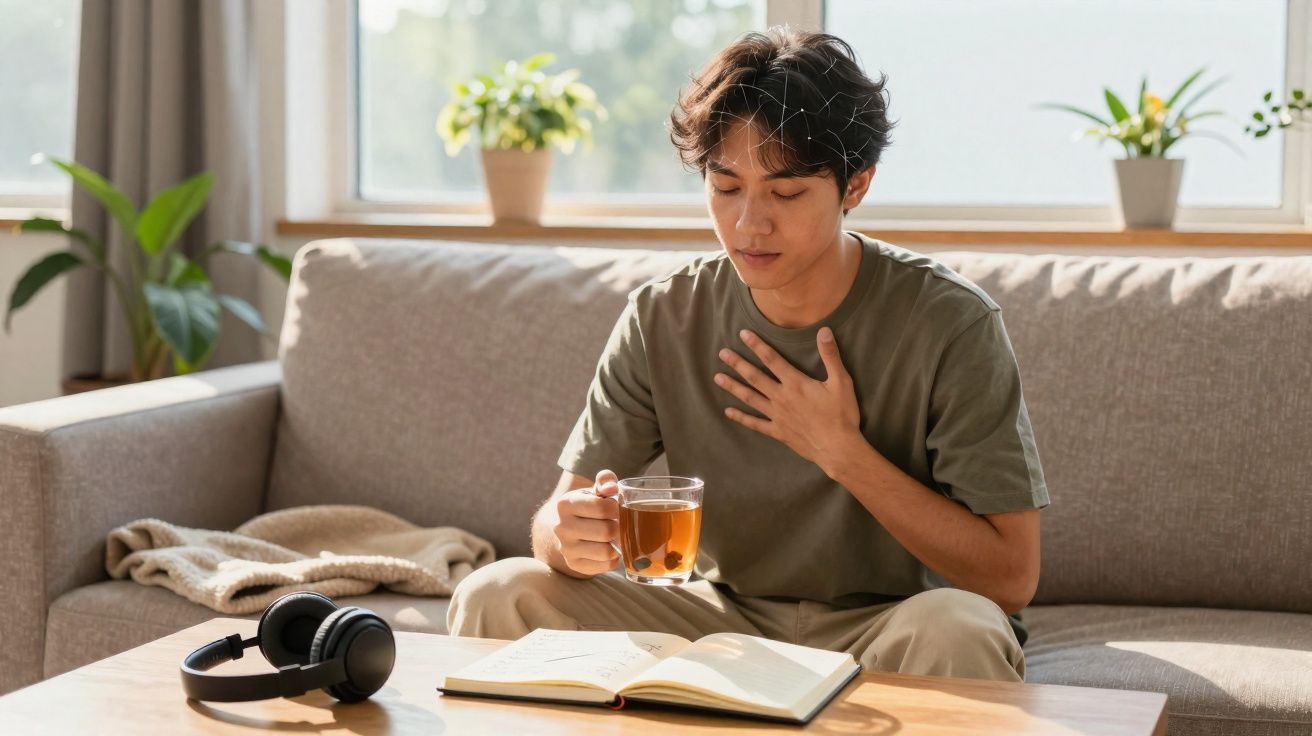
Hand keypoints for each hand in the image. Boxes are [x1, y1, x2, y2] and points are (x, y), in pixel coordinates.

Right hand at [551, 469, 621, 575]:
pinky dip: (615, 558)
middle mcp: (561, 527)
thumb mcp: (595, 489)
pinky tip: (611, 548)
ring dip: (617, 543)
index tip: (619, 507)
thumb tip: (611, 487)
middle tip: (620, 523)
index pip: (602, 507)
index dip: (617, 508)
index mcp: (566, 504)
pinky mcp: (575, 564)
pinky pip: (606, 565)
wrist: (569, 528)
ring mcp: (566, 548)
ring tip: (616, 536)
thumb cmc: (589, 506)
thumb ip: (605, 480)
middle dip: (619, 527)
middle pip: (606, 531)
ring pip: (606, 551)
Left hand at [714, 327, 862, 469]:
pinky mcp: (778, 432)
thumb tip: (824, 331)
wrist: (838, 449)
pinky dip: (741, 418)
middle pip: (755, 377)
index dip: (757, 345)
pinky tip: (728, 412)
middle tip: (722, 353)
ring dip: (733, 387)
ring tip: (718, 378)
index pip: (772, 359)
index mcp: (796, 383)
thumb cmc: (841, 415)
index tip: (743, 334)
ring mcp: (777, 416)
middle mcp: (781, 397)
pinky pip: (755, 424)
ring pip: (750, 398)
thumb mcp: (841, 382)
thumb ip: (831, 355)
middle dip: (738, 364)